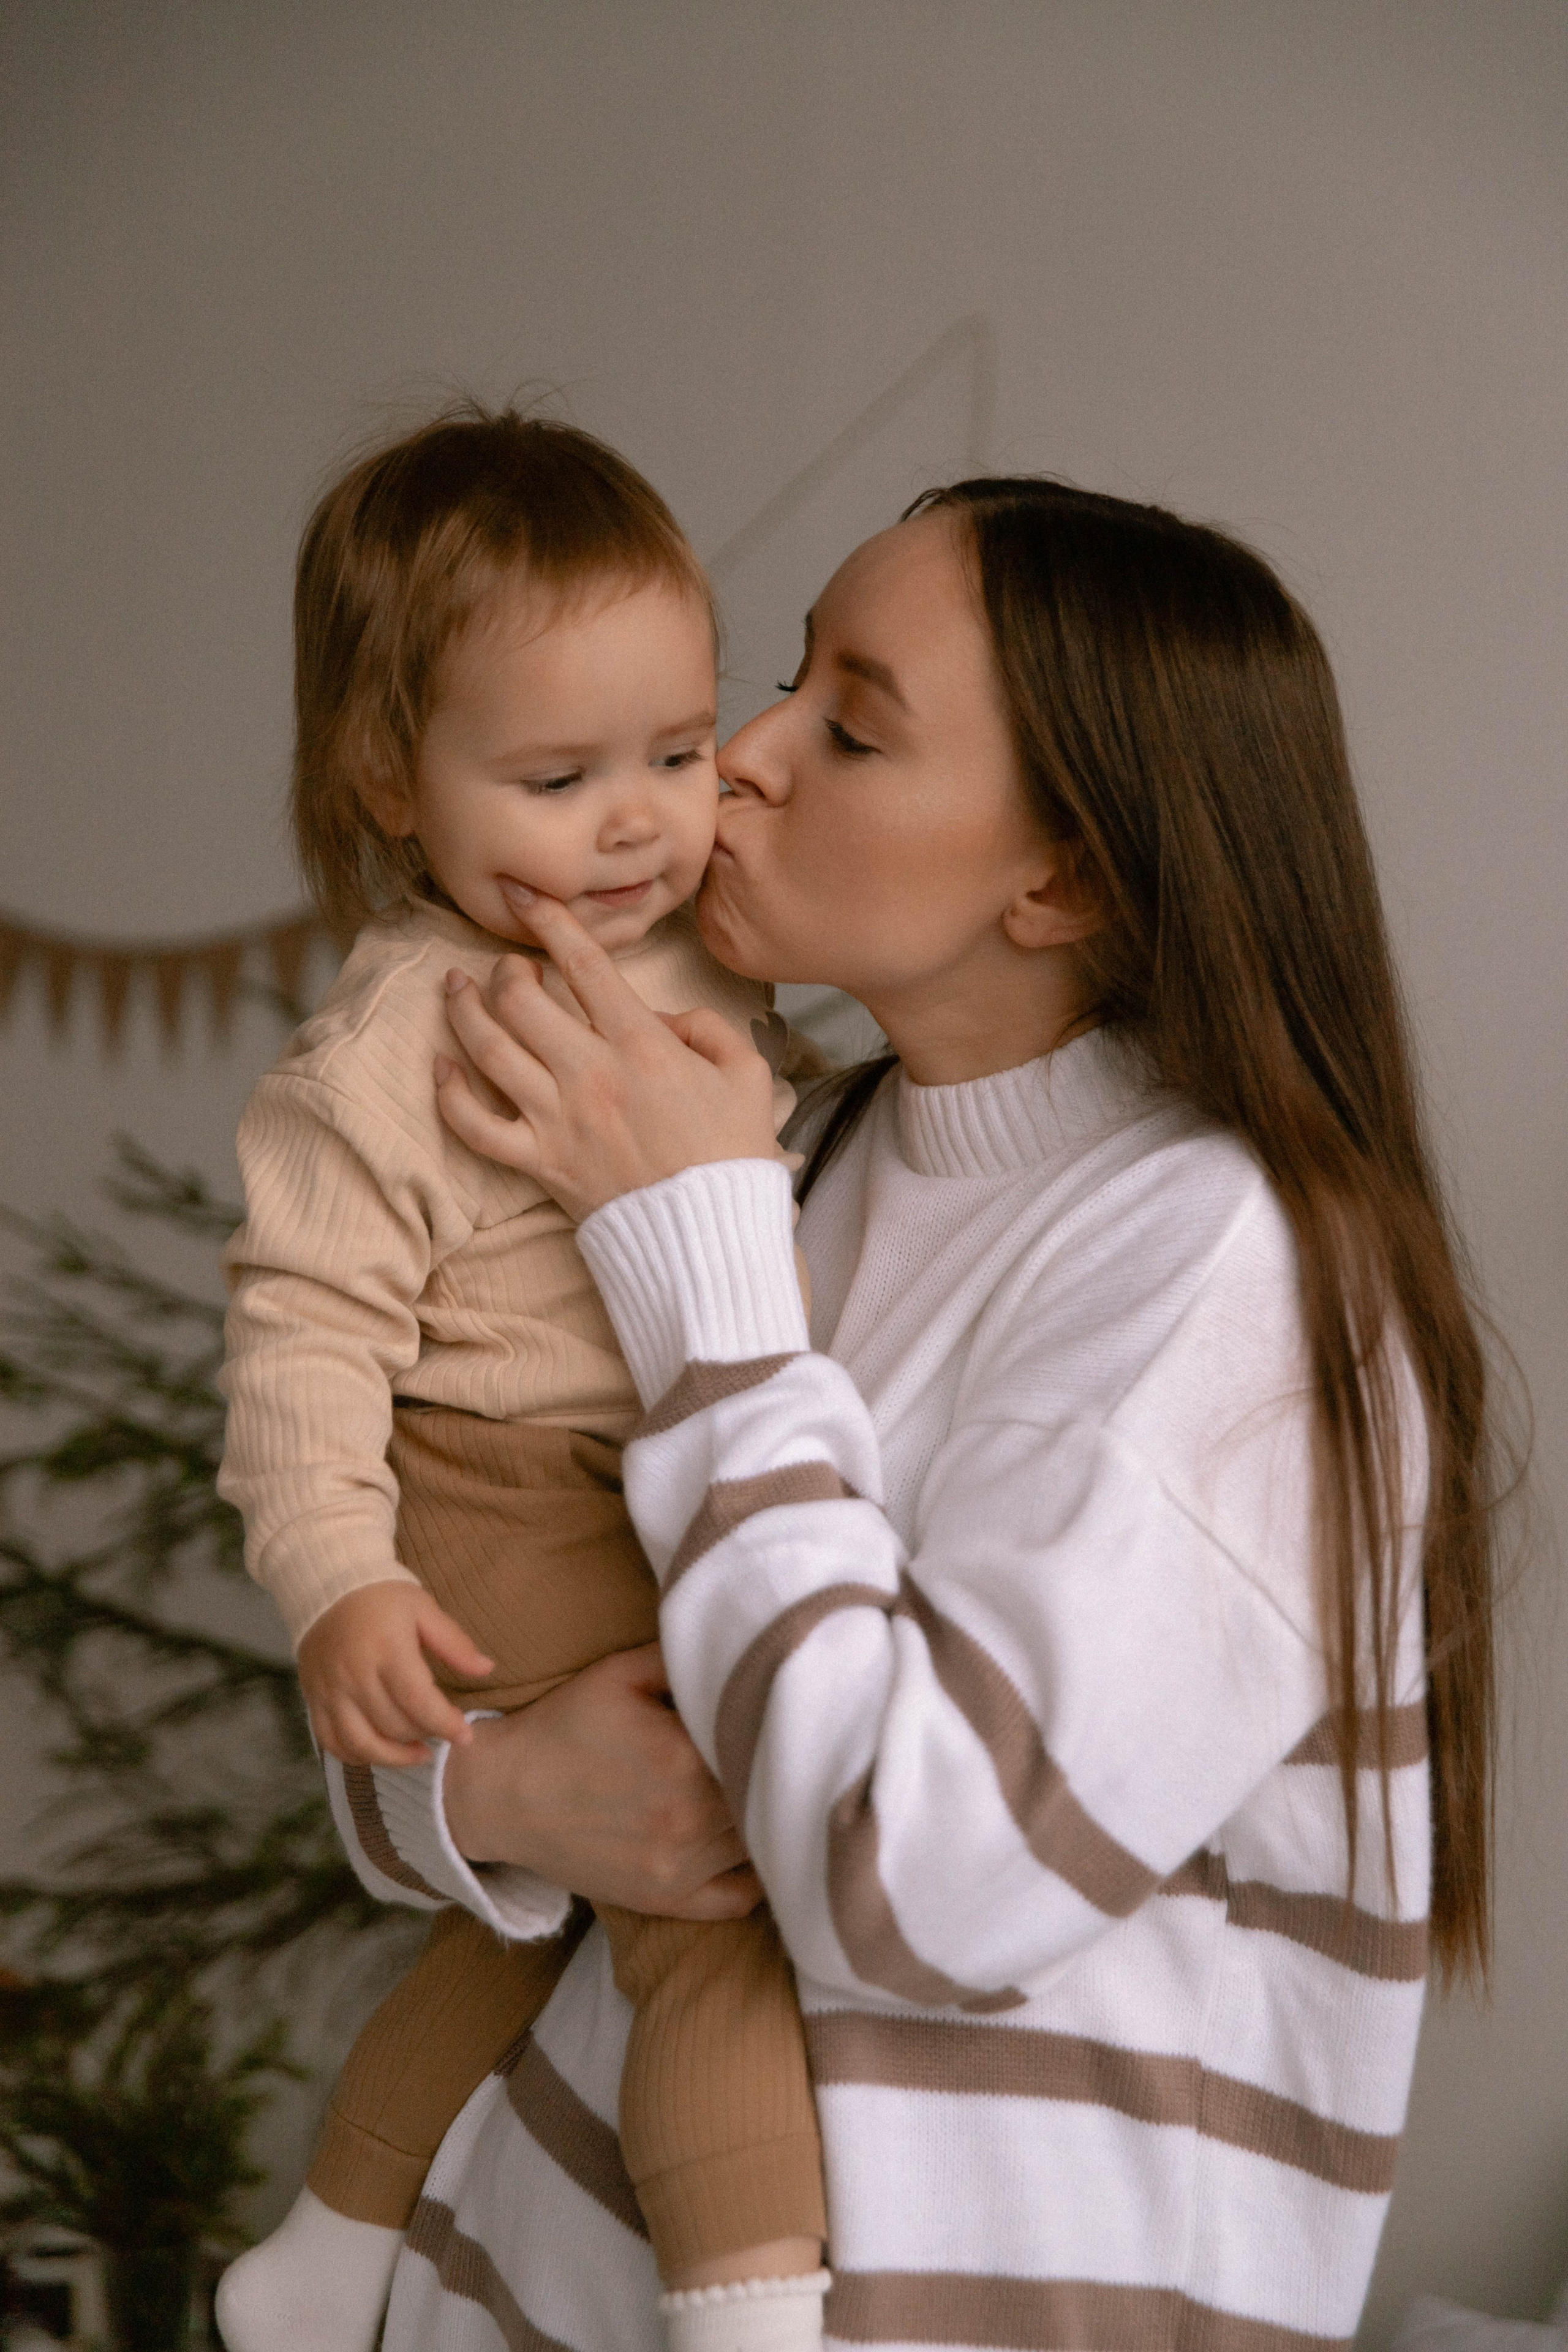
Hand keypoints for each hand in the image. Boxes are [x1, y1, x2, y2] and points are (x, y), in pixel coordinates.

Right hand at [297, 1582, 494, 1766]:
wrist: (328, 1588)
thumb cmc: (383, 1597)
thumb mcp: (423, 1609)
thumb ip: (454, 1643)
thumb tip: (487, 1669)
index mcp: (386, 1650)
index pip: (417, 1700)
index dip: (444, 1724)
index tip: (465, 1736)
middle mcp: (354, 1675)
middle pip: (393, 1724)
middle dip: (425, 1734)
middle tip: (442, 1729)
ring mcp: (330, 1691)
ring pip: (362, 1743)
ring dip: (394, 1757)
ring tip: (419, 1752)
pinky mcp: (313, 1699)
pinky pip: (332, 1742)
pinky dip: (358, 1756)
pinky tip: (382, 1752)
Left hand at [434, 887, 777, 1219]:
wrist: (711, 1239)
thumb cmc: (735, 1158)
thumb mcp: (747, 1076)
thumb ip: (707, 1028)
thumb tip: (662, 1016)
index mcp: (641, 1045)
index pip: (582, 963)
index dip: (548, 919)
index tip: (525, 895)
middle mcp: (590, 1073)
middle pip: (521, 1000)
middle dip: (506, 970)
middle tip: (510, 965)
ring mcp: (558, 1119)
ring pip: (488, 1050)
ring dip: (464, 1011)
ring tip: (455, 988)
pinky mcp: (540, 1163)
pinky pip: (476, 1126)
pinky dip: (448, 1096)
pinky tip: (439, 1068)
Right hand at [441, 1642, 761, 1919]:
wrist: (502, 1793)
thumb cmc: (562, 1726)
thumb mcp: (619, 1673)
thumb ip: (682, 1657)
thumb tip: (738, 1644)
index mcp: (682, 1756)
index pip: (760, 1744)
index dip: (775, 1729)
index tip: (777, 1716)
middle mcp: (688, 1817)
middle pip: (768, 1796)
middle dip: (776, 1773)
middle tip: (782, 1753)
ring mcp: (679, 1866)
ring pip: (761, 1844)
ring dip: (769, 1817)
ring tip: (771, 1791)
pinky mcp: (666, 1899)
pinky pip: (739, 1900)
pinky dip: (757, 1877)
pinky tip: (758, 1846)